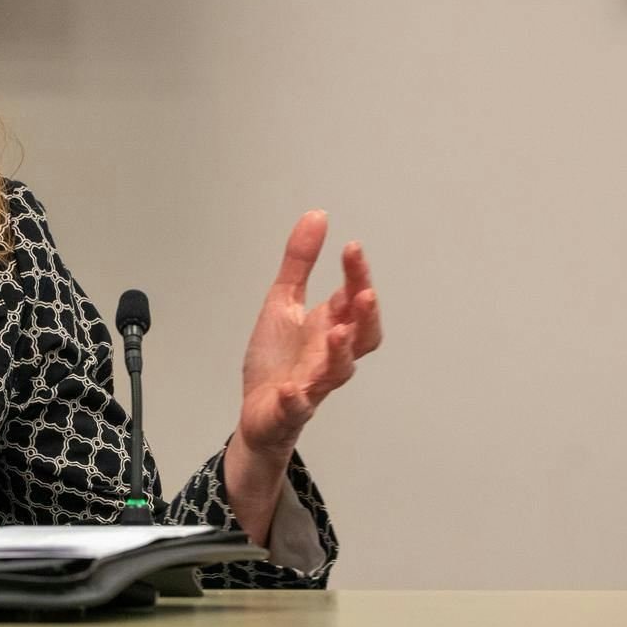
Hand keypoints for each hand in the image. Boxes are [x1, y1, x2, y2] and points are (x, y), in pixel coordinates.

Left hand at [238, 210, 381, 456]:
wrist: (259, 410)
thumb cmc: (278, 359)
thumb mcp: (283, 302)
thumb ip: (300, 262)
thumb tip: (317, 216)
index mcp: (330, 326)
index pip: (354, 298)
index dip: (357, 274)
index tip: (351, 248)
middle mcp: (329, 354)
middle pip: (363, 336)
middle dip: (366, 315)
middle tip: (363, 292)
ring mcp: (313, 383)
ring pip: (339, 371)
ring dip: (340, 352)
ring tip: (335, 332)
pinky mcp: (291, 410)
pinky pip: (299, 408)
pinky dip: (296, 400)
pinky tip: (289, 389)